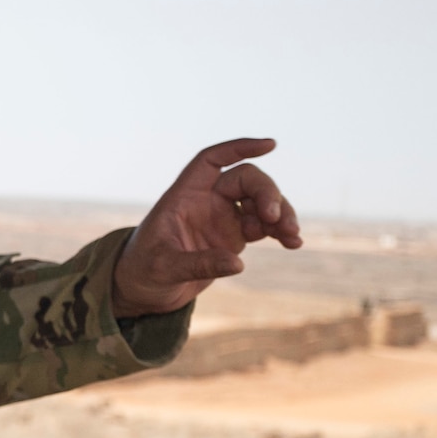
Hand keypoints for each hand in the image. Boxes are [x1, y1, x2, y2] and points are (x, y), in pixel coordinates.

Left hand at [113, 138, 301, 317]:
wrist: (142, 291)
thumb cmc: (142, 272)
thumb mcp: (163, 268)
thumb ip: (198, 264)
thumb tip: (237, 263)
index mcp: (183, 196)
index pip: (211, 160)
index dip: (238, 148)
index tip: (270, 145)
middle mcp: (205, 202)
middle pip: (246, 180)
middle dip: (267, 193)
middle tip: (274, 219)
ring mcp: (222, 218)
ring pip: (261, 202)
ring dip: (281, 214)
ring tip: (292, 236)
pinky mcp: (233, 238)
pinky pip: (264, 226)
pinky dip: (280, 231)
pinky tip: (294, 243)